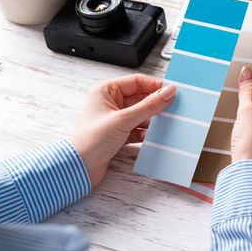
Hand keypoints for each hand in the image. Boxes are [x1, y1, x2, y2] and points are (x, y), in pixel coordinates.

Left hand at [70, 74, 176, 188]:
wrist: (78, 168)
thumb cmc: (91, 140)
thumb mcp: (124, 119)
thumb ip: (149, 105)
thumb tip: (168, 92)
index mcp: (106, 91)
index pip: (137, 82)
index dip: (155, 86)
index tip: (172, 91)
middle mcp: (110, 103)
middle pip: (141, 98)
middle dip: (156, 104)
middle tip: (173, 108)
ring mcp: (115, 119)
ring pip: (141, 114)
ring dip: (153, 120)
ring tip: (165, 124)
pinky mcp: (119, 135)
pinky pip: (138, 129)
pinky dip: (146, 133)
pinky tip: (153, 137)